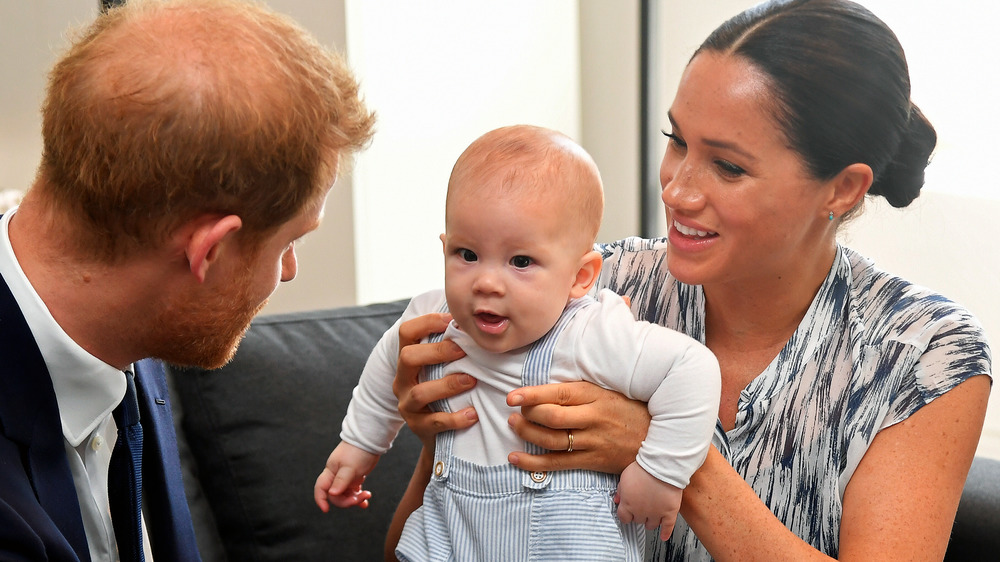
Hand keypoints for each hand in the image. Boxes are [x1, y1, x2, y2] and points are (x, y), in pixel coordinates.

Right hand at [314, 441, 377, 511]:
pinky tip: (366, 501)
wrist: (370, 440)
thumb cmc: (358, 451)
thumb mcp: (350, 467)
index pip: (321, 488)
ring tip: (367, 496)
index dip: (321, 499)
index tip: (326, 510)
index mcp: (331, 472)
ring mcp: (345, 477)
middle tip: (360, 498)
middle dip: (347, 500)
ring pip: (345, 495)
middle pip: (335, 495)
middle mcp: (336, 476)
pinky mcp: (354, 477)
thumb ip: (341, 481)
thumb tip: (332, 494)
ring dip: (355, 499)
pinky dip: (359, 496)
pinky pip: (354, 491)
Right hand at [392, 312, 477, 447]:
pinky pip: (434, 422)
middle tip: (463, 350)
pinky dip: (455, 418)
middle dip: (436, 351)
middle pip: (407, 357)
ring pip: (419, 392)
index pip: (407, 332)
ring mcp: (407, 405)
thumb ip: (452, 347)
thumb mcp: (442, 368)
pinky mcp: (418, 427)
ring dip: (448, 385)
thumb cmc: (446, 393)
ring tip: (471, 381)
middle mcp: (402, 380)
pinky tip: (473, 414)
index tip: (451, 320)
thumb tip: (476, 320)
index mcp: (408, 360)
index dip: (427, 322)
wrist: (439, 437)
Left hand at [505, 381, 649, 473]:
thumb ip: (580, 391)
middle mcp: (593, 418)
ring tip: (513, 426)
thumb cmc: (629, 410)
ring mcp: (593, 442)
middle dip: (527, 415)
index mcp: (596, 396)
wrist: (659, 439)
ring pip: (551, 440)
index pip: (558, 393)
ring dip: (527, 434)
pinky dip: (533, 462)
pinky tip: (515, 458)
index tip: (513, 397)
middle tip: (514, 412)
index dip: (532, 395)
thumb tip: (546, 388)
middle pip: (552, 417)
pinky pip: (557, 464)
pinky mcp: (592, 461)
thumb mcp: (608, 391)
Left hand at [615, 461, 681, 540]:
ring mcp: (656, 513)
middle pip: (638, 521)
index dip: (626, 515)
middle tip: (641, 509)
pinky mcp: (669, 512)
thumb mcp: (624, 477)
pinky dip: (666, 533)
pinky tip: (664, 536)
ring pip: (651, 525)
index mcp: (628, 504)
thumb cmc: (643, 469)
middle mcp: (641, 512)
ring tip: (651, 517)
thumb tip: (617, 500)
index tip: (628, 514)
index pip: (624, 518)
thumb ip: (620, 491)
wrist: (661, 466)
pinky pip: (668, 527)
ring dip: (650, 522)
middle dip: (638, 515)